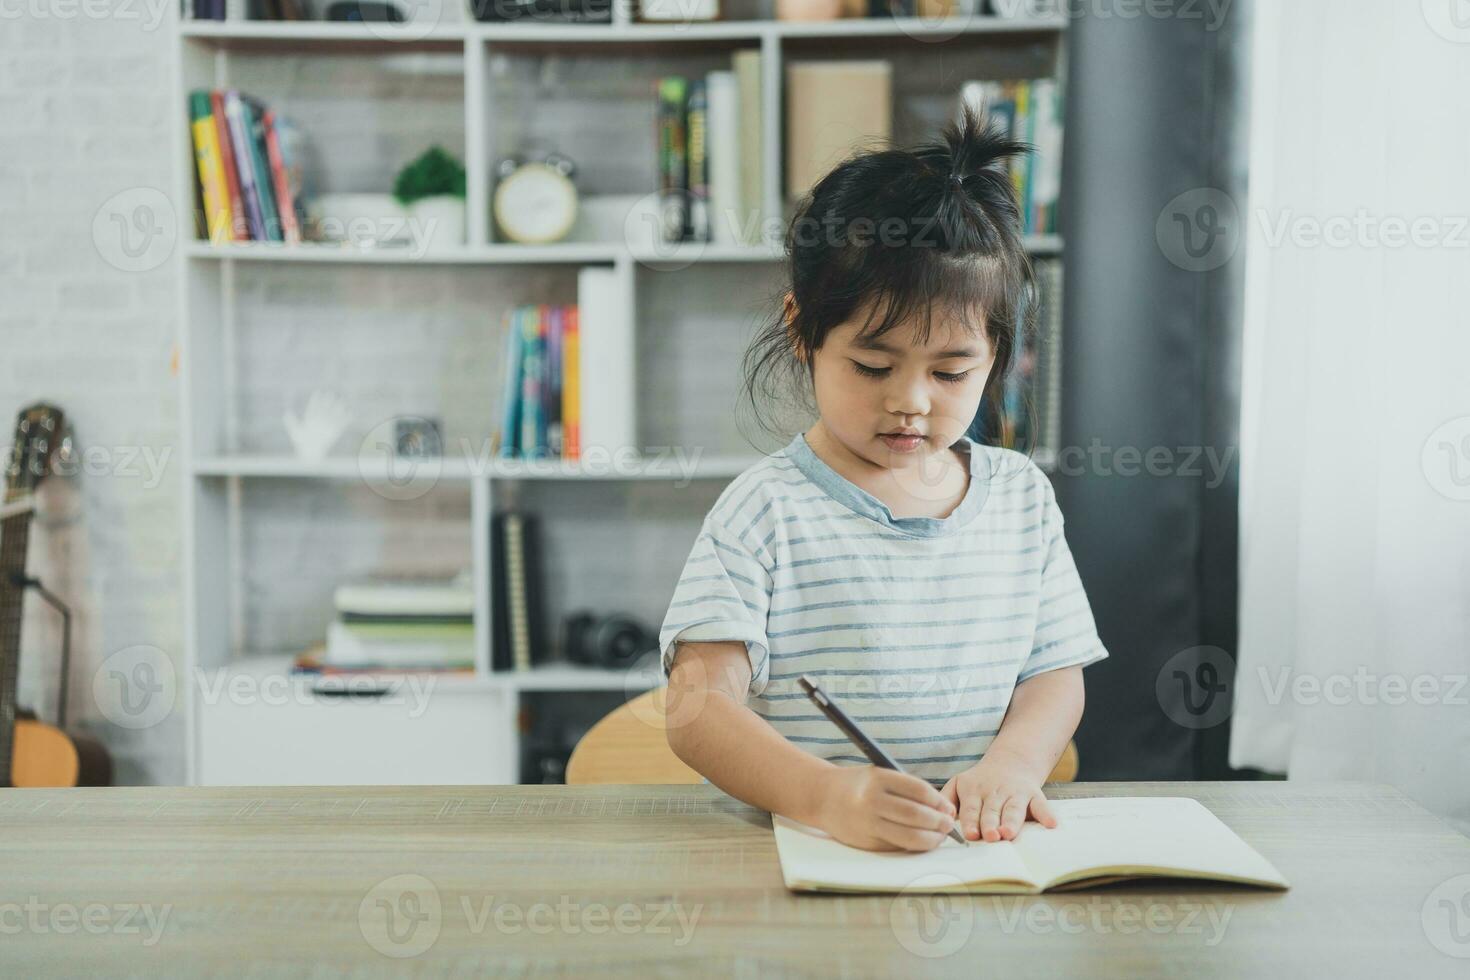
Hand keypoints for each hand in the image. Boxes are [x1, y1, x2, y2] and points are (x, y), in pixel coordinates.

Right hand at [815, 765, 957, 851]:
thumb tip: (942, 808)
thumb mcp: (879, 775)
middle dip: (938, 822)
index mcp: (877, 779)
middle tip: (948, 823)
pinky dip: (915, 845)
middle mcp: (871, 801)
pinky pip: (898, 846)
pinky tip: (923, 841)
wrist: (822, 798)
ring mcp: (868, 824)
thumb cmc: (858, 784)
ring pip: (909, 836)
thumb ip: (908, 789)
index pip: (918, 790)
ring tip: (940, 835)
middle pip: (916, 815)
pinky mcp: (866, 842)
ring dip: (931, 838)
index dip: (938, 800)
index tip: (948, 806)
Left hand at [941, 747, 1057, 842]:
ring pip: (1013, 809)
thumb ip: (946, 799)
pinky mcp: (1034, 795)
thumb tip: (941, 817)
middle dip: (990, 824)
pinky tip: (1051, 823)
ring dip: (1012, 821)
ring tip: (1009, 833)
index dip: (971, 821)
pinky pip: (1042, 804)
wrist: (1010, 761)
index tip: (970, 834)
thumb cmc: (979, 782)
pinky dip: (1046, 814)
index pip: (971, 809)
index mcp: (974, 791)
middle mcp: (994, 793)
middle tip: (990, 837)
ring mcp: (1015, 793)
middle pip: (992, 811)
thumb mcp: (958, 783)